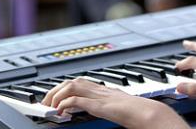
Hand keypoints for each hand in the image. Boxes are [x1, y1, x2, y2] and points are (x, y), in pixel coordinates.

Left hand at [42, 78, 189, 128]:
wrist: (150, 113)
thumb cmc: (139, 114)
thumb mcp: (117, 109)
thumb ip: (105, 108)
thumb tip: (93, 111)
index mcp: (105, 90)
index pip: (79, 82)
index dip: (63, 88)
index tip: (54, 98)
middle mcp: (101, 89)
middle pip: (72, 81)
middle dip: (55, 90)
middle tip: (46, 102)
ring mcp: (100, 96)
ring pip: (72, 86)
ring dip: (57, 95)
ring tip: (50, 107)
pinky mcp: (100, 105)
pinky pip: (77, 100)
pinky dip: (65, 104)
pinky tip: (61, 112)